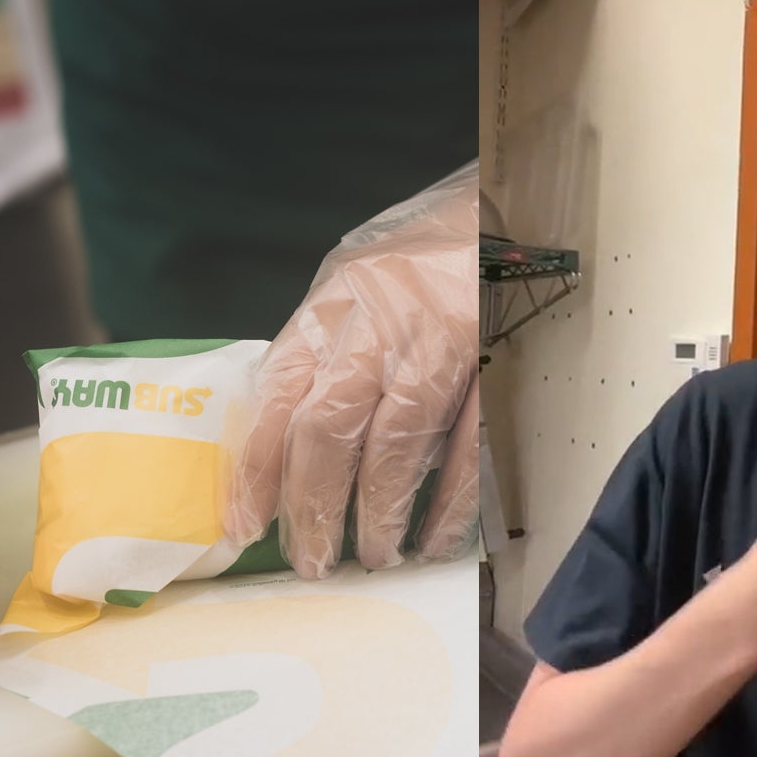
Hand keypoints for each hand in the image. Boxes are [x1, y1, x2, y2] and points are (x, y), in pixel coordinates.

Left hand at [226, 161, 482, 576]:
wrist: (513, 196)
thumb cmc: (423, 251)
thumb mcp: (353, 282)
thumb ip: (318, 349)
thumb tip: (277, 433)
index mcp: (332, 304)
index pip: (276, 396)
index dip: (255, 468)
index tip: (242, 523)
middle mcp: (377, 324)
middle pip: (329, 432)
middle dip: (313, 509)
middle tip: (310, 560)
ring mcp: (438, 345)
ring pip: (395, 448)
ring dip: (379, 515)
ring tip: (373, 555)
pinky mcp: (494, 364)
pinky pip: (467, 450)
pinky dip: (450, 505)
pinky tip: (435, 538)